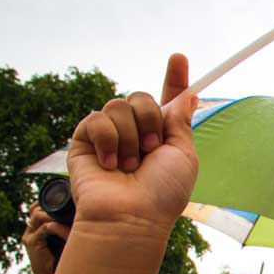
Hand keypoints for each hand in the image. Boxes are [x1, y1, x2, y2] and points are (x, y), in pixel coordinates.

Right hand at [22, 201, 70, 273]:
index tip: (65, 200)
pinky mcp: (32, 243)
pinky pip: (46, 228)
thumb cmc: (62, 259)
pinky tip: (70, 234)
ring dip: (56, 216)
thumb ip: (66, 226)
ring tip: (72, 220)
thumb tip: (82, 213)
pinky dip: (59, 228)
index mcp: (35, 227)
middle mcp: (29, 230)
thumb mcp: (63, 239)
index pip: (35, 207)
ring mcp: (29, 236)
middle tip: (69, 207)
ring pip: (39, 215)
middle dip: (51, 206)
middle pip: (34, 208)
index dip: (47, 201)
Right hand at [66, 53, 197, 233]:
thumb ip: (180, 122)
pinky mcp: (85, 140)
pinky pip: (97, 118)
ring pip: (118, 105)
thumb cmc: (162, 193)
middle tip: (151, 150)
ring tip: (130, 166)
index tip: (179, 57)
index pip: (167, 100)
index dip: (175, 79)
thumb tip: (189, 95)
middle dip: (150, 120)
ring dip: (130, 136)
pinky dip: (108, 140)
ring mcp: (110, 135)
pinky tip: (109, 164)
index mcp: (162, 135)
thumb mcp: (183, 155)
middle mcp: (135, 132)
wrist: (131, 215)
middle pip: (141, 97)